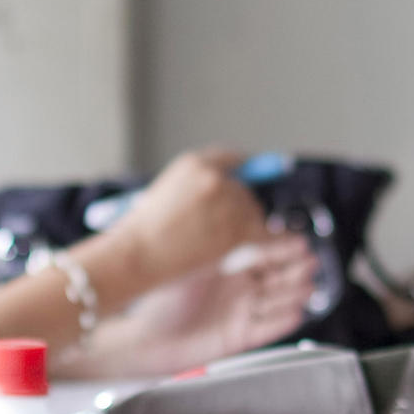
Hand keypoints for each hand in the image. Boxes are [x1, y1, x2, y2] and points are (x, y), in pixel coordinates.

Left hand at [70, 232, 319, 379]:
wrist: (141, 323)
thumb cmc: (158, 281)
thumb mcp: (188, 244)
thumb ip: (212, 216)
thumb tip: (234, 183)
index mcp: (230, 261)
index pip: (266, 250)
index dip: (282, 245)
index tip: (296, 239)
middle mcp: (239, 285)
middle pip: (278, 274)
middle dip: (294, 266)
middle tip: (306, 258)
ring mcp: (242, 310)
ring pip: (278, 299)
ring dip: (295, 292)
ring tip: (307, 285)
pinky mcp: (239, 336)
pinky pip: (268, 328)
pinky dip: (282, 321)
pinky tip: (295, 313)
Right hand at [100, 150, 272, 291]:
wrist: (138, 254)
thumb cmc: (144, 231)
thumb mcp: (166, 192)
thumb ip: (197, 186)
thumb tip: (231, 193)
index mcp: (193, 163)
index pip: (231, 159)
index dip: (241, 174)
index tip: (250, 181)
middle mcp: (214, 177)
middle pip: (246, 188)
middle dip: (240, 205)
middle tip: (224, 226)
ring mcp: (227, 201)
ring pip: (254, 211)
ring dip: (246, 225)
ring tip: (217, 241)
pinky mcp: (236, 227)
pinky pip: (266, 231)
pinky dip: (271, 238)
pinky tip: (275, 241)